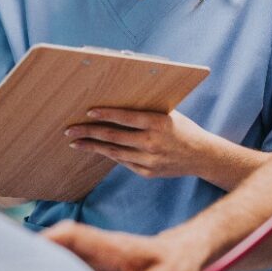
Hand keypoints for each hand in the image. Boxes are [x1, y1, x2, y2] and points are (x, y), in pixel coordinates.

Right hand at [43, 221, 209, 270]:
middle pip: (57, 248)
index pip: (72, 234)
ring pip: (60, 263)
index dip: (47, 240)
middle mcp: (97, 251)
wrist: (186, 255)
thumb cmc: (177, 263)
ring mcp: (94, 263)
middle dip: (33, 259)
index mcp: (110, 245)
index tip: (25, 253)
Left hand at [65, 109, 209, 178]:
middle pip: (113, 137)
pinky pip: (123, 162)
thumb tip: (119, 98)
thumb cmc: (182, 128)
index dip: (105, 115)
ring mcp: (149, 160)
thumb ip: (146, 108)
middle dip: (89, 133)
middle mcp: (152, 143)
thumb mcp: (169, 113)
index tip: (88, 112)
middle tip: (70, 130)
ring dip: (93, 147)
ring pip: (114, 152)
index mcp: (158, 123)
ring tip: (75, 143)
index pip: (125, 118)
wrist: (201, 156)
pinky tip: (97, 149)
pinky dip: (109, 154)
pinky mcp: (147, 172)